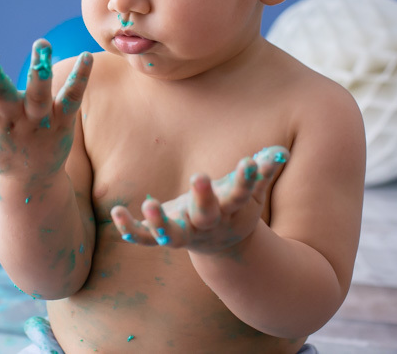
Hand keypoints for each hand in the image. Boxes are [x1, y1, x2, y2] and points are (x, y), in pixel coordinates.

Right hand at [0, 38, 91, 179]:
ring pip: (37, 95)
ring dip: (38, 70)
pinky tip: (86, 56)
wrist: (33, 184)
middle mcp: (13, 120)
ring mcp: (38, 122)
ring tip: (40, 43)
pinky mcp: (62, 122)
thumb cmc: (4, 152)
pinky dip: (79, 78)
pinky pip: (71, 99)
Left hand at [110, 146, 288, 254]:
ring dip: (161, 222)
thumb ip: (264, 170)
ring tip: (149, 203)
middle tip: (199, 175)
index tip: (248, 161)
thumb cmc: (235, 207)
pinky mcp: (163, 236)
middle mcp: (208, 225)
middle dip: (203, 197)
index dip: (246, 179)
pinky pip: (144, 237)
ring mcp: (184, 234)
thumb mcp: (252, 190)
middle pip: (206, 215)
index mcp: (231, 211)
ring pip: (173, 235)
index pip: (241, 194)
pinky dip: (130, 229)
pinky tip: (116, 212)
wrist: (222, 247)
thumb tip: (280, 150)